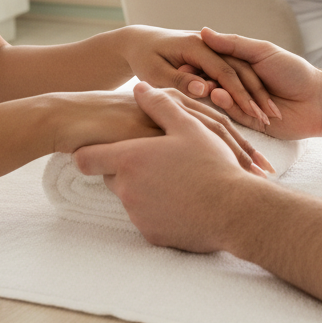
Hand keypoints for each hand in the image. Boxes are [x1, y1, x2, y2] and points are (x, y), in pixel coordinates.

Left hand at [74, 82, 264, 250]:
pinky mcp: (152, 235)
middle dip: (126, 167)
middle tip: (155, 158)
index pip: (86, 159)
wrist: (235, 212)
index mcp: (130, 160)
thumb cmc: (211, 163)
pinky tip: (182, 199)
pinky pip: (146, 217)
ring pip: (130, 196)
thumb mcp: (188, 125)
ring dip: (143, 187)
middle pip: (110, 176)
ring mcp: (138, 215)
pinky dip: (157, 208)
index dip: (90, 151)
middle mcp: (127, 190)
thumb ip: (159, 104)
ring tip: (175, 178)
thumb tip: (139, 87)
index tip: (100, 146)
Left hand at [119, 25, 277, 127]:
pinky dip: (248, 87)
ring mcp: (211, 47)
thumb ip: (179, 80)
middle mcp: (206, 44)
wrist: (138, 40)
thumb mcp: (155, 72)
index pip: (224, 71)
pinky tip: (258, 106)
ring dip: (258, 91)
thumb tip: (204, 88)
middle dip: (257, 94)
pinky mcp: (211, 54)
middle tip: (273, 118)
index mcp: (194, 45)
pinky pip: (234, 70)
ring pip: (241, 69)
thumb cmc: (143, 58)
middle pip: (239, 70)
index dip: (241, 93)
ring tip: (272, 115)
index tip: (254, 114)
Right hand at [195, 28, 321, 139]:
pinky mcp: (245, 121)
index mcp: (239, 63)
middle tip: (185, 74)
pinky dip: (224, 103)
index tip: (180, 58)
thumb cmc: (293, 71)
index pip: (212, 60)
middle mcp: (237, 82)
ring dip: (211, 90)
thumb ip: (232, 44)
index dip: (197, 60)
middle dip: (199, 77)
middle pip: (211, 79)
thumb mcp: (261, 51)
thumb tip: (204, 31)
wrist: (316, 101)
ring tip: (206, 86)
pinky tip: (220, 96)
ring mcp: (241, 102)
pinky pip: (229, 112)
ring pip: (218, 96)